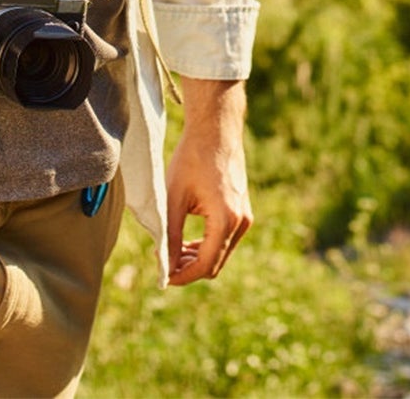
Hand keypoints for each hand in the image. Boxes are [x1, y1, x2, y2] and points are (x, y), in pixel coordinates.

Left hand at [165, 78, 251, 285]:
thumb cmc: (192, 158)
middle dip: (190, 269)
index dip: (183, 275)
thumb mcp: (175, 196)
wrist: (216, 131)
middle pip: (216, 263)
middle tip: (165, 267)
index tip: (164, 279)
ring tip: (173, 255)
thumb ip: (171, 234)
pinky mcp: (244, 211)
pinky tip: (188, 243)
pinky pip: (226, 239)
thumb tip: (165, 264)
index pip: (206, 264)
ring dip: (199, 258)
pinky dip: (208, 245)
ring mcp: (245, 217)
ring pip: (221, 253)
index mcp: (226, 220)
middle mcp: (241, 222)